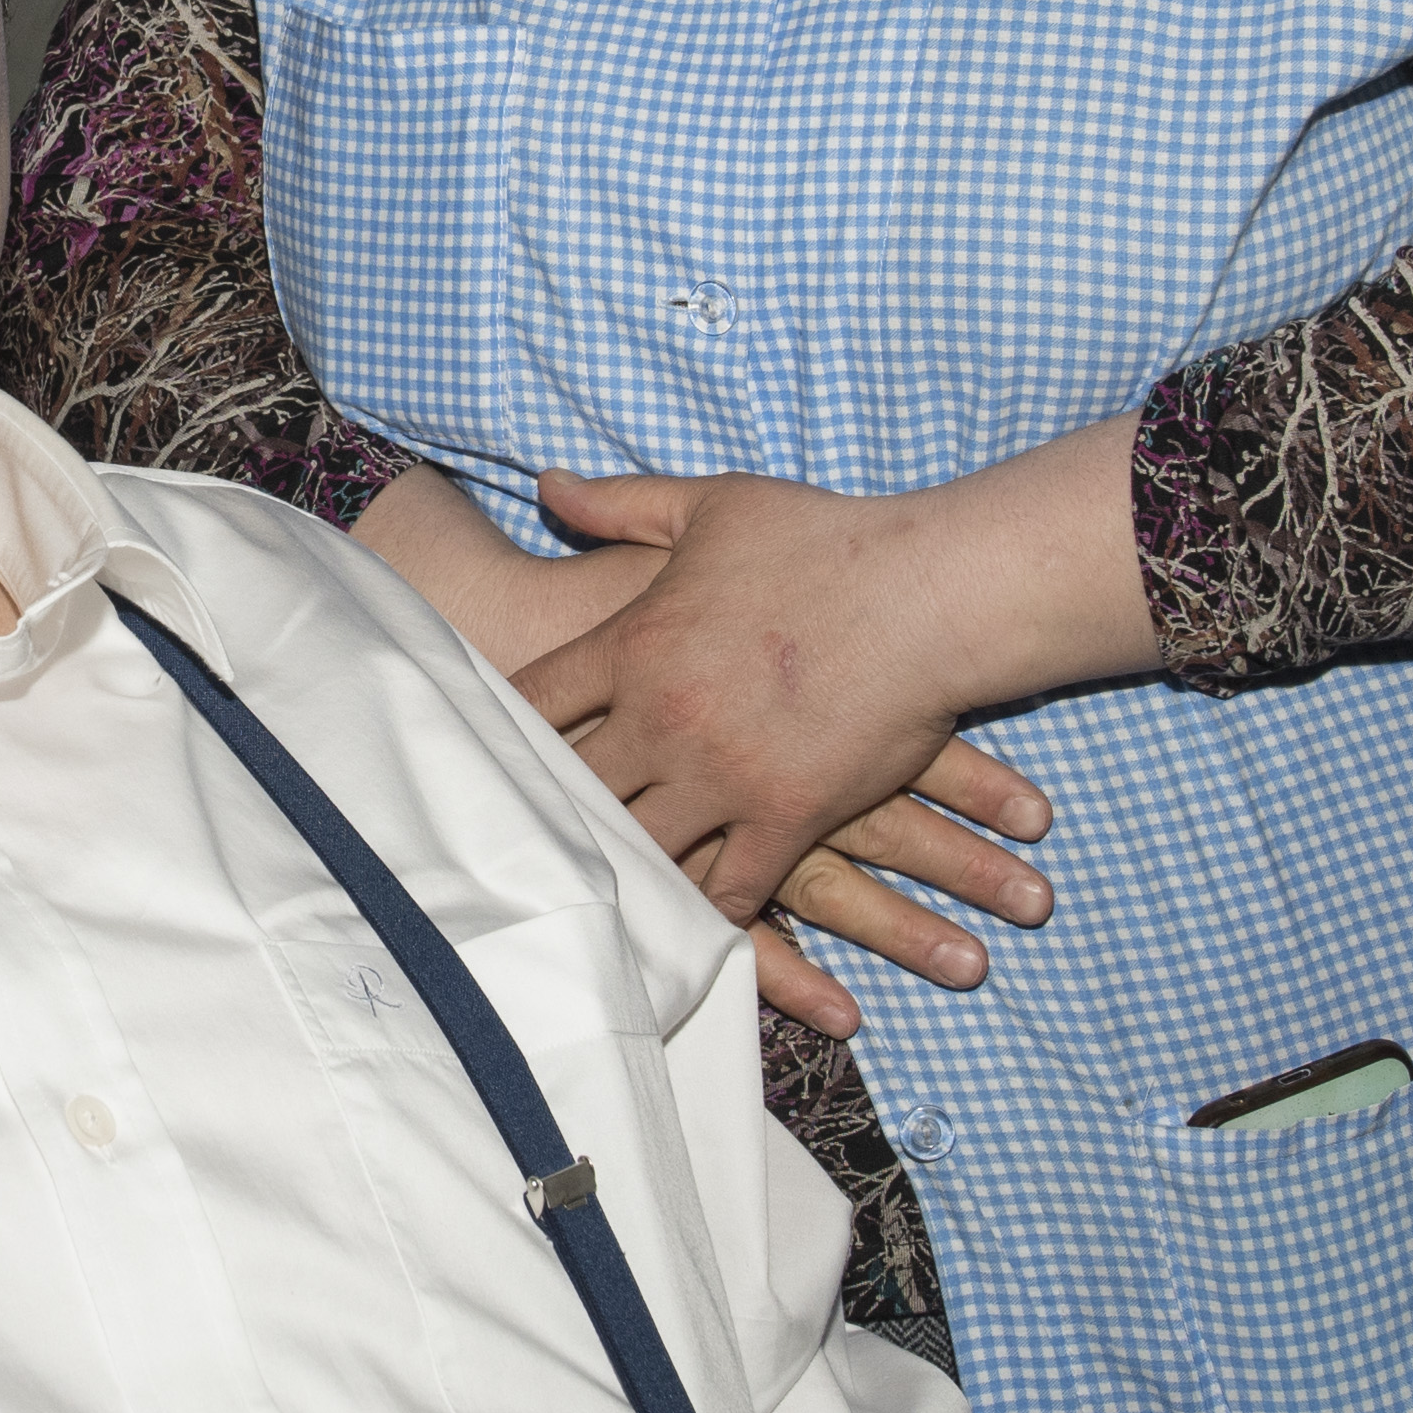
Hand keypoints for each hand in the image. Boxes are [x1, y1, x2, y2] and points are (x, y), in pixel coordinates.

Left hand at [507, 522, 1059, 1034]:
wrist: (933, 592)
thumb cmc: (826, 540)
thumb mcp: (712, 505)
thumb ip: (620, 503)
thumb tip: (547, 481)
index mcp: (633, 643)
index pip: (532, 704)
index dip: (499, 731)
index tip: (479, 754)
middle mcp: (663, 719)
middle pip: (571, 788)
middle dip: (543, 814)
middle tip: (510, 846)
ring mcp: (723, 776)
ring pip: (639, 848)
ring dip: (613, 871)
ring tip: (580, 901)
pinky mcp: (786, 817)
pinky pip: (728, 888)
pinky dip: (699, 913)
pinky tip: (677, 930)